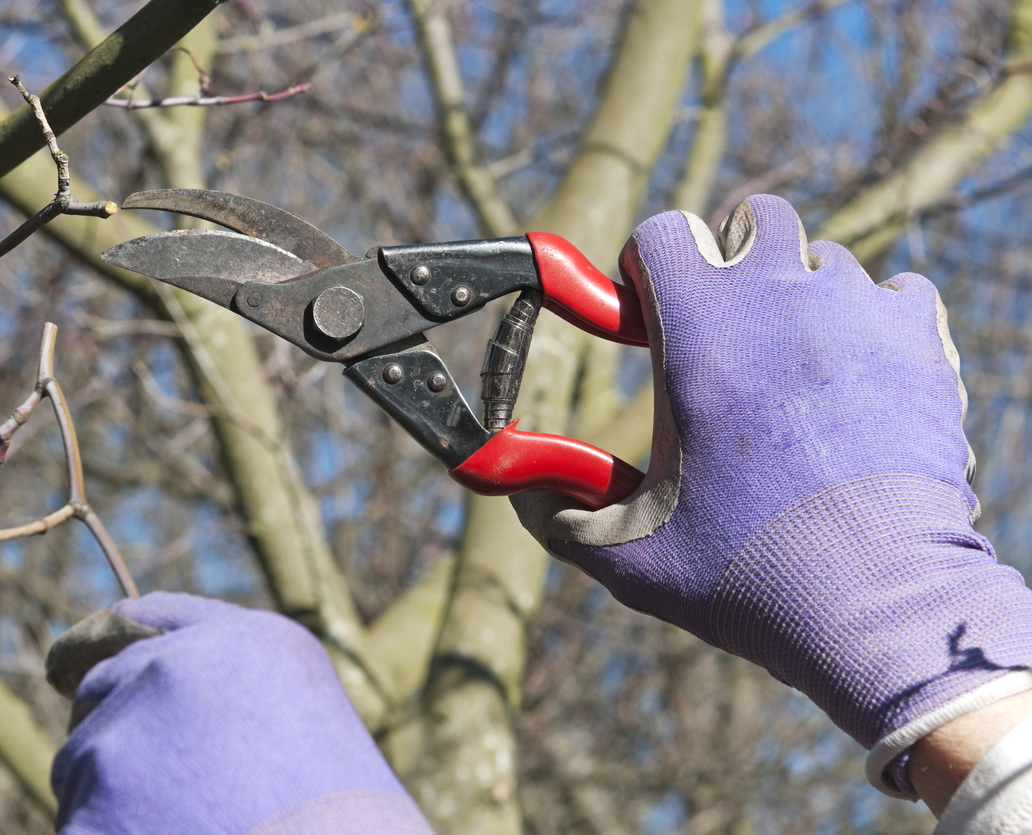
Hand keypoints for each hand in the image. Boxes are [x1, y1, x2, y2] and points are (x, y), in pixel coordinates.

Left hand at [46, 592, 432, 833]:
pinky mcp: (93, 807)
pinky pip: (78, 824)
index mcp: (250, 642)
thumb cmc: (344, 824)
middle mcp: (180, 667)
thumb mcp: (309, 730)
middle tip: (153, 791)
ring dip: (110, 799)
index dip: (98, 641)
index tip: (64, 667)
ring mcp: (127, 733)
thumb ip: (235, 696)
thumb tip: (155, 706)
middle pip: (103, 689)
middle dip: (113, 733)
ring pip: (80, 764)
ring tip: (186, 828)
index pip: (147, 619)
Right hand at [512, 194, 1031, 799]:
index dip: (645, 269)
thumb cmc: (745, 573)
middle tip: (723, 330)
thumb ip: (552, 510)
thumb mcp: (624, 552)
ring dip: (800, 297)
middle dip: (732, 260)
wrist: (875, 606)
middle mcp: (782, 297)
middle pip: (753, 219)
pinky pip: (895, 295)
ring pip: (825, 260)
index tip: (646, 320)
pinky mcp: (923, 343)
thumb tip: (510, 484)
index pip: (663, 232)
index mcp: (699, 327)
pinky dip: (871, 323)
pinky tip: (857, 384)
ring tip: (789, 374)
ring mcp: (861, 311)